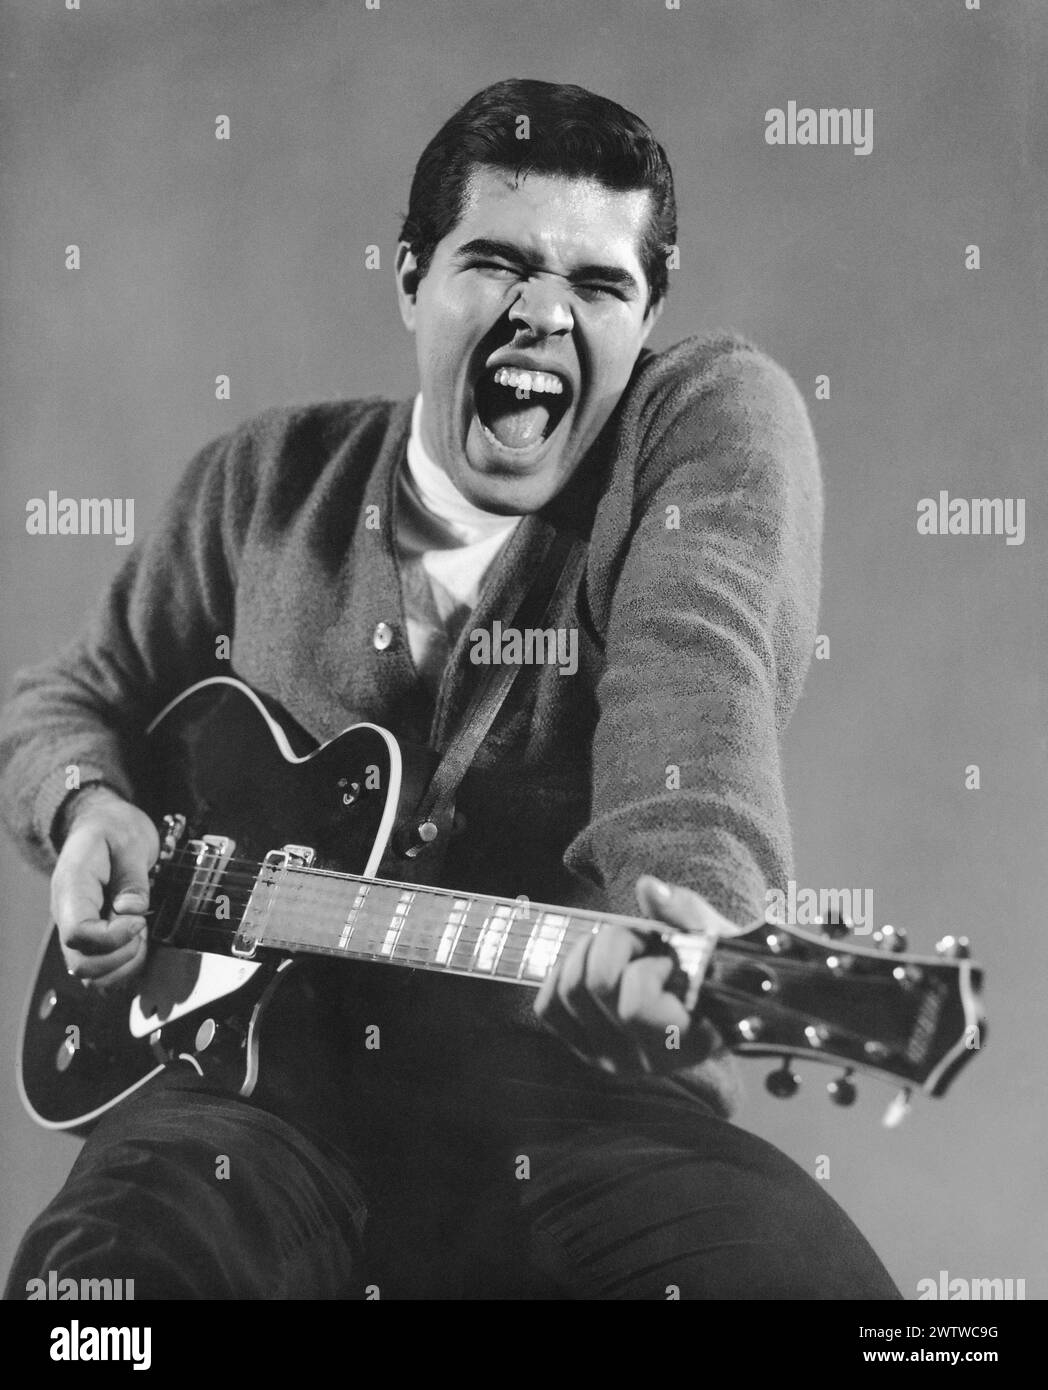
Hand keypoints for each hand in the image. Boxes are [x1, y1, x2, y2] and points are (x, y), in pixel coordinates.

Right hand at [51, 787, 158, 987]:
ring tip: (140, 934)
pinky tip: (136, 941)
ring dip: (123, 964)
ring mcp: (75, 928)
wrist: (100, 824)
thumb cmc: (113, 829)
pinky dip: (122, 966)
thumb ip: (132, 876)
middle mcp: (67, 913)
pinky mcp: (89, 937)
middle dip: (121, 955)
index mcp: (72, 887)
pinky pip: (99, 969)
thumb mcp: (130, 839)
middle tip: (142, 927)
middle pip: (81, 963)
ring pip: (89, 973)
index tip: (139, 919)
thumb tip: (132, 910)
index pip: (78, 933)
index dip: (113, 937)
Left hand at [534, 874, 739, 1075]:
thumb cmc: (714, 966)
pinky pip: (548, 1006)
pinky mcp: (585, 1050)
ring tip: (622, 951)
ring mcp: (612, 1059)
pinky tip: (594, 965)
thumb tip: (648, 887)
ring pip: (569, 989)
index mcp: (689, 1043)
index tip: (670, 959)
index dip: (648, 967)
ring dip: (590, 951)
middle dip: (617, 941)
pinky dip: (563, 974)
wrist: (707, 1001)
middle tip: (642, 942)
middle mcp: (646, 1061)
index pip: (636, 1004)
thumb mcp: (713, 937)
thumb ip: (687, 912)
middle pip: (597, 983)